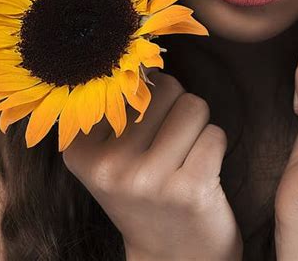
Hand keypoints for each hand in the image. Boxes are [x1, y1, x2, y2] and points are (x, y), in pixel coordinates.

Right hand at [62, 71, 242, 260]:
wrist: (172, 257)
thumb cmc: (147, 188)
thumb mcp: (113, 152)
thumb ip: (119, 104)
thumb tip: (145, 57)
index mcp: (81, 148)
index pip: (131, 80)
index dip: (149, 95)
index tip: (144, 128)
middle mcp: (109, 165)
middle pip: (167, 87)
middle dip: (177, 109)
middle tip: (168, 146)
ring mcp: (147, 180)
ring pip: (194, 106)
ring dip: (198, 128)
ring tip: (184, 159)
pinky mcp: (187, 190)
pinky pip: (215, 134)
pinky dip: (215, 148)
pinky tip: (200, 174)